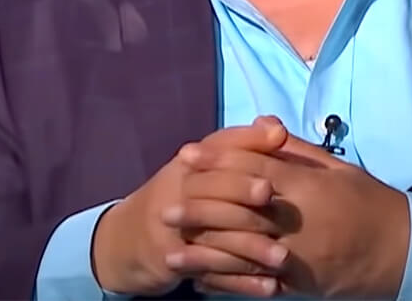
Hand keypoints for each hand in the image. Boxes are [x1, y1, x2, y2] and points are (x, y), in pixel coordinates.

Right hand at [92, 118, 290, 296]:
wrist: (128, 237)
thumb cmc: (179, 193)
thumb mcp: (204, 161)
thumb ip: (243, 143)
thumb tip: (278, 127)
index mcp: (191, 164)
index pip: (216, 158)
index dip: (244, 165)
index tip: (272, 174)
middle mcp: (179, 194)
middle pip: (213, 199)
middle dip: (246, 205)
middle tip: (280, 214)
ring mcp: (174, 232)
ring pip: (215, 241)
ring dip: (251, 250)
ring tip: (283, 259)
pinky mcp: (175, 263)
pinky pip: (211, 274)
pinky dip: (240, 283)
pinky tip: (269, 288)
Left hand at [170, 133, 410, 297]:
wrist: (401, 250)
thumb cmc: (368, 200)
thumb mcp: (338, 167)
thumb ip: (298, 149)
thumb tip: (264, 127)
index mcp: (307, 186)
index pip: (254, 169)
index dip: (218, 160)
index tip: (188, 155)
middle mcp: (298, 220)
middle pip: (241, 211)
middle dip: (201, 207)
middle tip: (167, 205)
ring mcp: (297, 256)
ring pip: (242, 252)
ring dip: (204, 252)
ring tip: (171, 250)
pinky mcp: (299, 284)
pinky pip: (256, 284)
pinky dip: (226, 283)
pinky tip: (199, 282)